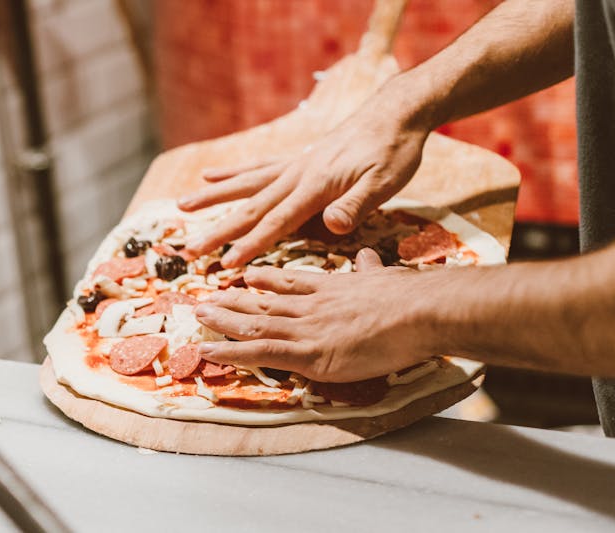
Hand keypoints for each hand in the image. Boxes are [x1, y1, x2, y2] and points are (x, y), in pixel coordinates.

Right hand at [178, 94, 430, 267]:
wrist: (395, 114)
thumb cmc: (393, 152)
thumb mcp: (384, 183)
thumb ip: (355, 204)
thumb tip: (332, 226)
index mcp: (315, 186)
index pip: (278, 222)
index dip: (251, 244)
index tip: (226, 263)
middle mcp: (296, 174)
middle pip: (251, 206)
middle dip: (219, 230)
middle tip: (189, 249)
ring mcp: (293, 165)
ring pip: (245, 185)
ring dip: (214, 198)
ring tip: (182, 206)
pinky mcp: (297, 159)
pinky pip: (258, 167)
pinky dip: (233, 173)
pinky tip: (211, 175)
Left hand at [193, 249, 436, 381]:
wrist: (417, 310)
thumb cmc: (408, 295)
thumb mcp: (383, 275)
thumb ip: (368, 268)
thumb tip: (367, 255)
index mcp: (329, 288)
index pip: (290, 282)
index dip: (265, 279)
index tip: (247, 275)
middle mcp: (309, 305)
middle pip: (263, 302)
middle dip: (232, 301)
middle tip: (206, 299)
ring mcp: (305, 328)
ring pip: (254, 324)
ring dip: (222, 321)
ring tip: (197, 317)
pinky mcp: (308, 354)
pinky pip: (260, 353)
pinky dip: (231, 353)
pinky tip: (208, 352)